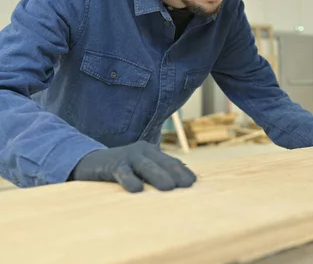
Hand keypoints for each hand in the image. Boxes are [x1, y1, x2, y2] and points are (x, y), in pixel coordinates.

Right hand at [70, 141, 196, 192]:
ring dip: (158, 177)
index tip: (194, 183)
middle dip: (176, 174)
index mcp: (152, 151)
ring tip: (169, 188)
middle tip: (187, 186)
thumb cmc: (121, 168)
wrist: (89, 162)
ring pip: (146, 167)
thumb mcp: (140, 169)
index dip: (183, 172)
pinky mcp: (112, 164)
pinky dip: (130, 180)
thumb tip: (180, 184)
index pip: (172, 162)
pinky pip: (123, 173)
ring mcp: (128, 156)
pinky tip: (136, 190)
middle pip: (163, 164)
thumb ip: (156, 173)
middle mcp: (142, 151)